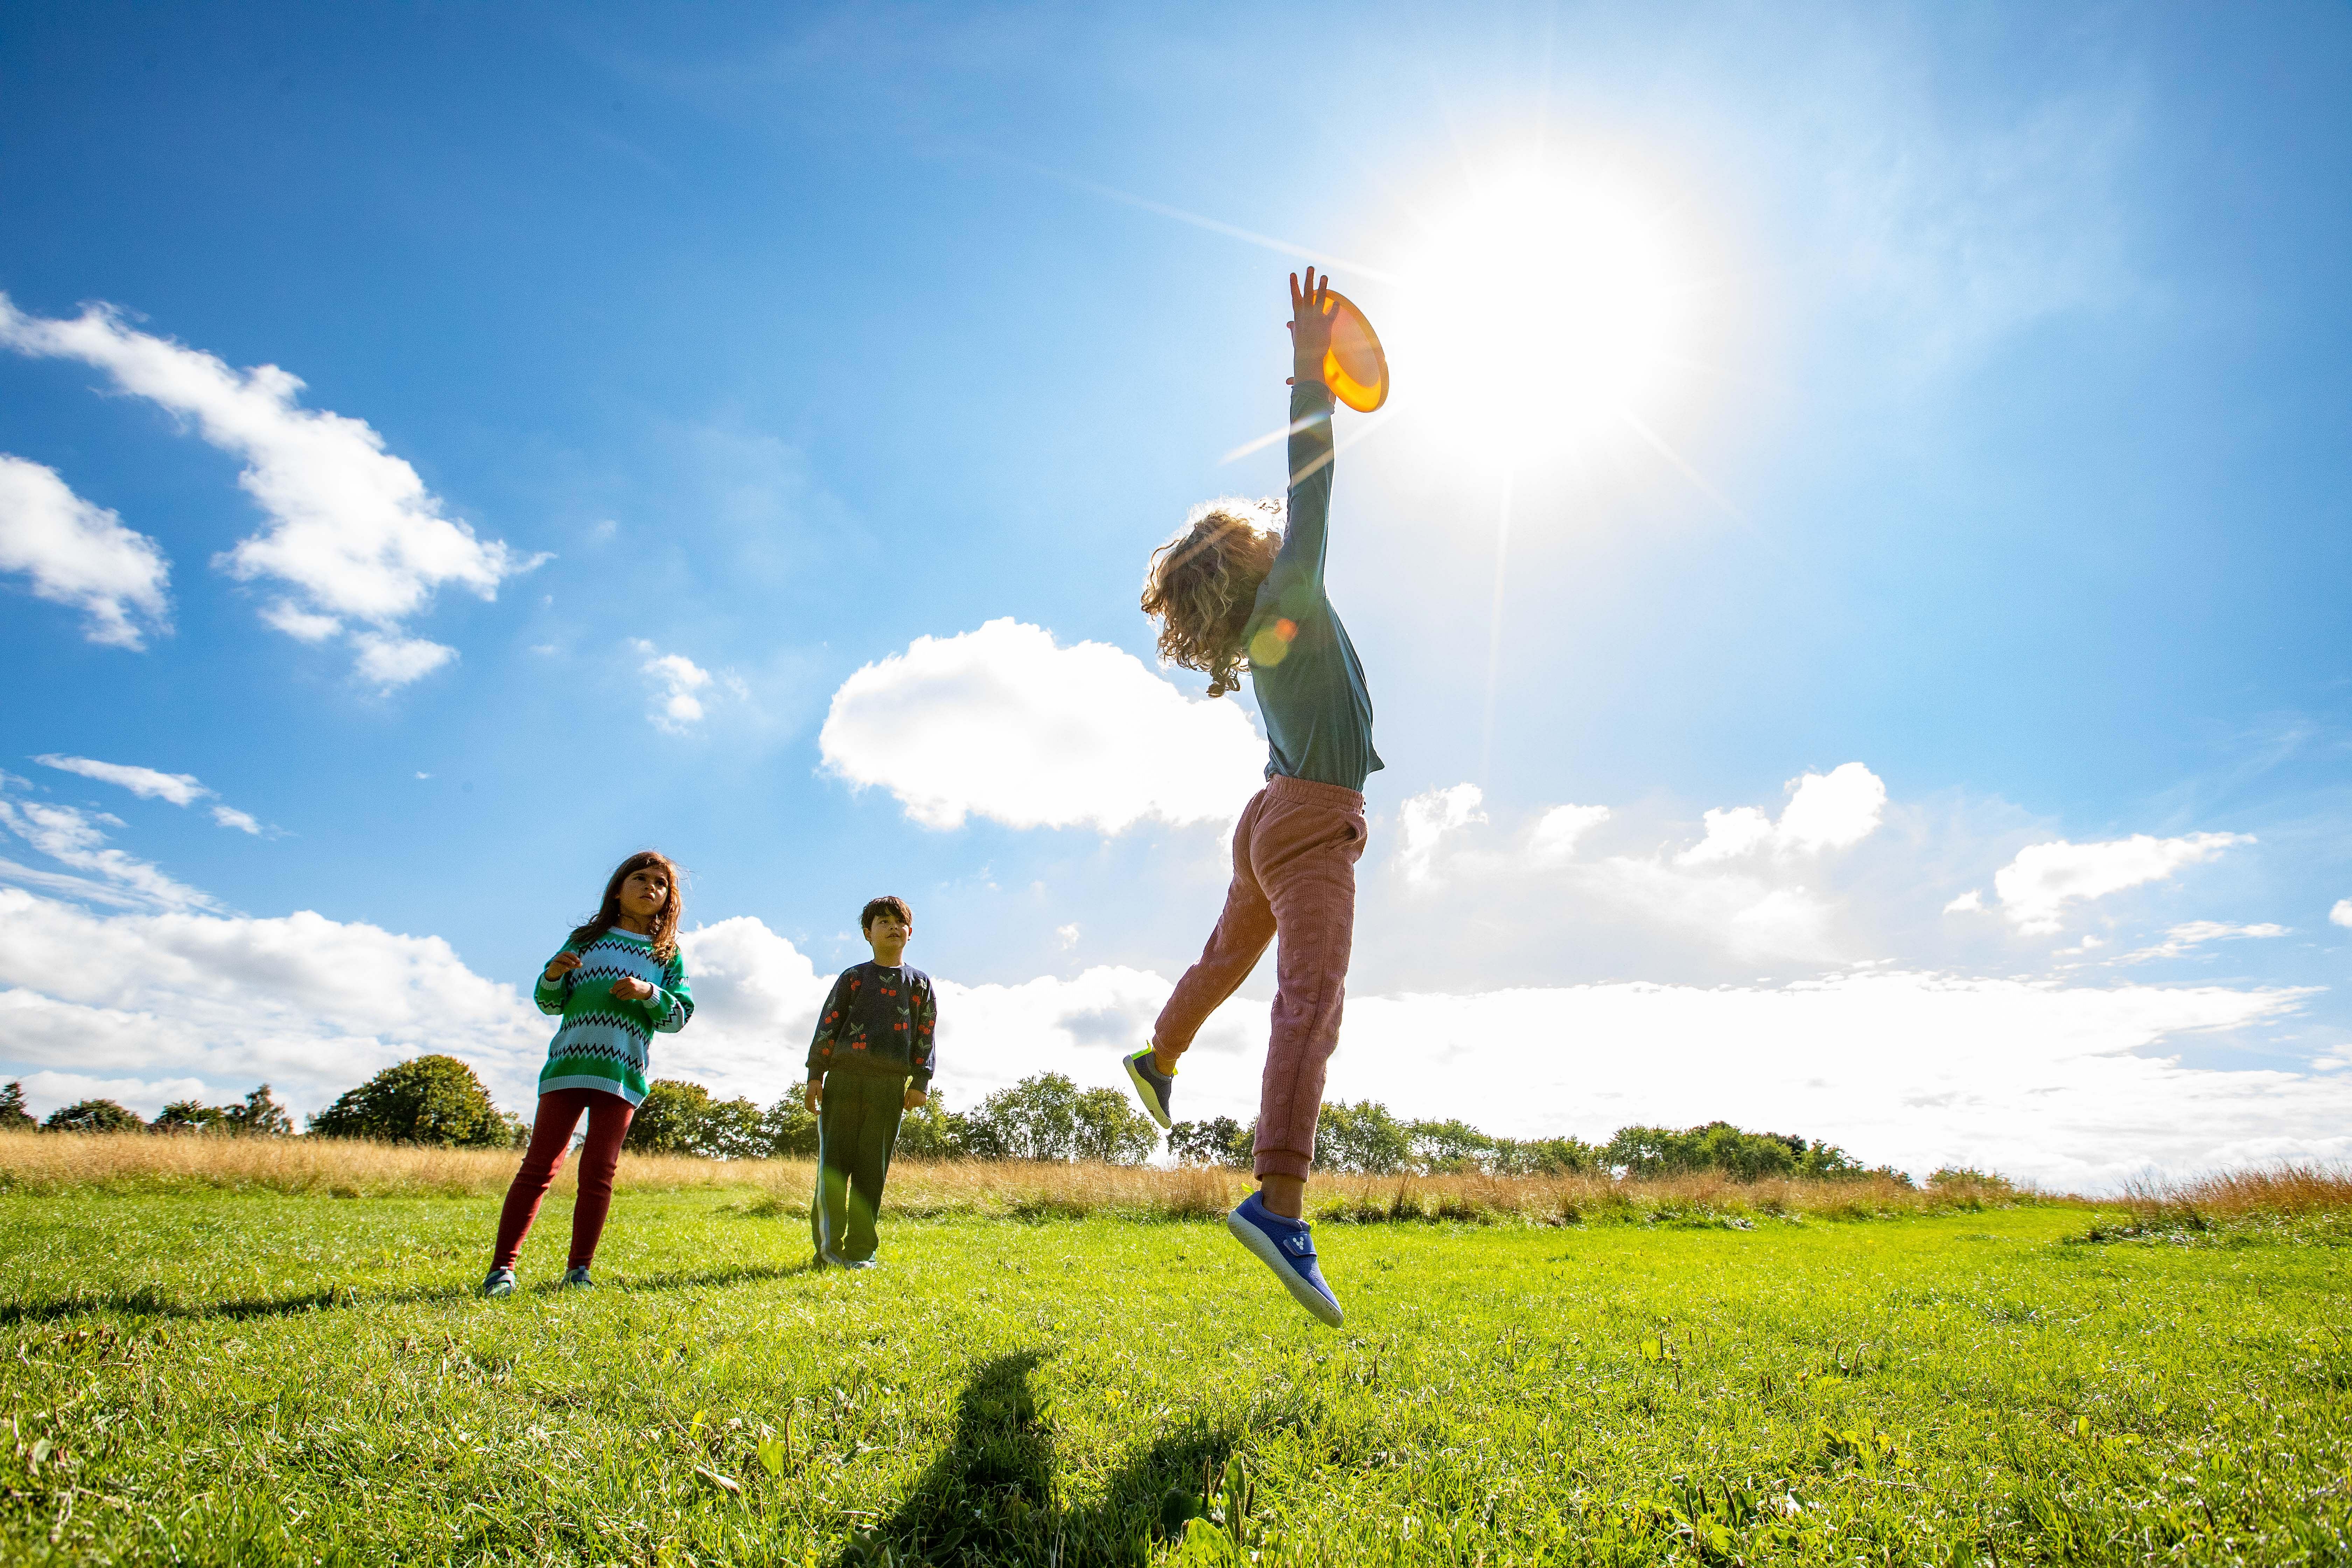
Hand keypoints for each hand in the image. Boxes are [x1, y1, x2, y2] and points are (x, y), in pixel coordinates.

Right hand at [543, 952, 582, 982]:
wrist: (553, 972)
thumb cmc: (562, 966)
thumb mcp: (570, 965)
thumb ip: (575, 965)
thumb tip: (581, 964)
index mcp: (563, 955)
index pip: (568, 953)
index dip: (573, 956)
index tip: (579, 960)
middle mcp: (558, 956)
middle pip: (564, 954)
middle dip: (571, 957)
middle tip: (576, 962)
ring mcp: (555, 960)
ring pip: (560, 958)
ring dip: (567, 961)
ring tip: (573, 964)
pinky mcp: (552, 965)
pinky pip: (557, 964)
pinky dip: (562, 966)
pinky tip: (567, 969)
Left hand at [609, 975, 653, 1002]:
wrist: (647, 990)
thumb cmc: (637, 986)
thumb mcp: (630, 982)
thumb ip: (621, 985)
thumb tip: (610, 990)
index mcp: (628, 979)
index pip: (617, 983)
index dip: (614, 987)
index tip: (613, 990)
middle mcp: (629, 983)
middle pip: (616, 988)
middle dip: (615, 992)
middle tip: (616, 994)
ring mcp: (631, 989)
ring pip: (619, 994)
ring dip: (619, 996)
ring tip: (622, 996)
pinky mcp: (633, 994)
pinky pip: (623, 998)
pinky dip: (622, 998)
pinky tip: (624, 998)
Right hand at [804, 1077, 822, 1112]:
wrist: (812, 1081)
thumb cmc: (817, 1085)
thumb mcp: (820, 1089)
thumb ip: (820, 1096)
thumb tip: (820, 1104)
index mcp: (810, 1095)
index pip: (811, 1105)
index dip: (814, 1110)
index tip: (818, 1113)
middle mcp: (806, 1097)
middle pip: (808, 1107)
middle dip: (813, 1111)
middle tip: (819, 1113)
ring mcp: (805, 1097)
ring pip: (806, 1107)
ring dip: (811, 1110)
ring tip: (816, 1111)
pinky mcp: (805, 1098)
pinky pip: (806, 1105)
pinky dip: (809, 1108)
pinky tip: (814, 1108)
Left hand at [902, 1086, 926, 1111]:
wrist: (920, 1084)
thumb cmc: (912, 1089)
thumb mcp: (907, 1094)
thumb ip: (905, 1101)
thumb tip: (905, 1106)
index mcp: (912, 1101)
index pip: (909, 1109)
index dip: (907, 1108)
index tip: (906, 1105)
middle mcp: (917, 1102)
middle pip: (913, 1106)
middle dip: (912, 1103)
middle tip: (911, 1097)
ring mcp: (922, 1102)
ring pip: (917, 1105)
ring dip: (915, 1102)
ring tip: (915, 1096)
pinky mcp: (925, 1101)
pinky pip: (921, 1103)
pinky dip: (919, 1101)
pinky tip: (918, 1097)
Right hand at [1286, 268, 1335, 385]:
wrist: (1308, 358)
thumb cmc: (1301, 348)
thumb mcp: (1295, 336)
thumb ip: (1294, 327)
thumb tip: (1289, 323)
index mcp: (1298, 316)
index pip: (1295, 297)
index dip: (1294, 285)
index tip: (1293, 274)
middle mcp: (1306, 315)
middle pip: (1307, 293)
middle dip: (1308, 279)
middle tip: (1311, 268)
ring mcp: (1315, 319)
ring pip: (1319, 299)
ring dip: (1322, 287)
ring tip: (1324, 276)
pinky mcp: (1325, 325)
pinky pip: (1331, 313)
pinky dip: (1334, 308)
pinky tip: (1337, 301)